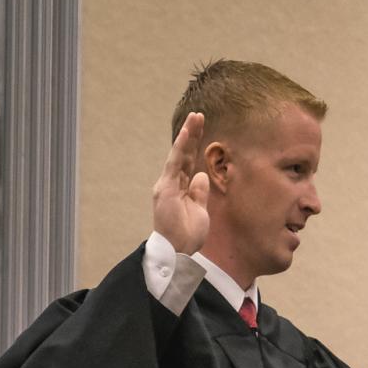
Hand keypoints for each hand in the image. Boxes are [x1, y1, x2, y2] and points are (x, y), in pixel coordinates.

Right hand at [153, 112, 210, 254]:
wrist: (177, 252)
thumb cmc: (187, 235)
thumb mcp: (200, 210)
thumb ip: (199, 192)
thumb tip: (201, 176)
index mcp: (179, 189)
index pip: (188, 163)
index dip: (194, 146)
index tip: (200, 129)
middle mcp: (171, 184)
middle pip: (184, 154)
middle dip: (191, 134)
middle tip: (198, 115)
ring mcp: (167, 185)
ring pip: (179, 155)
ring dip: (188, 135)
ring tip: (195, 117)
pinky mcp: (166, 189)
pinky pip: (175, 164)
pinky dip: (181, 148)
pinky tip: (187, 134)